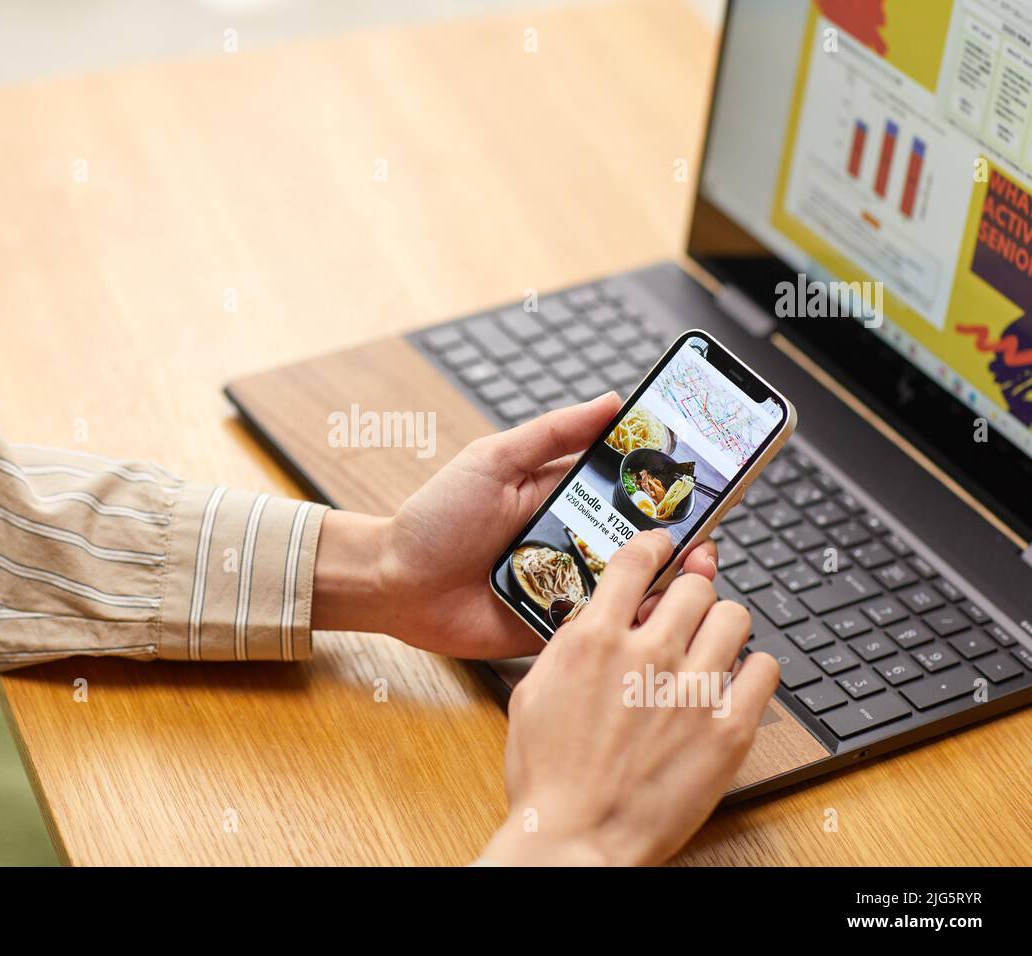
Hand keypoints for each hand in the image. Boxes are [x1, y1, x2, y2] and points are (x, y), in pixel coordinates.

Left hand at [311, 394, 717, 657]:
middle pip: (641, 540)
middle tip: (710, 531)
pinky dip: (625, 622)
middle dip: (679, 536)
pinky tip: (648, 613)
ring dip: (661, 580)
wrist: (395, 582)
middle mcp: (572, 541)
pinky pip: (600, 627)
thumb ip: (551, 434)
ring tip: (693, 571)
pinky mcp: (555, 628)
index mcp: (563, 497)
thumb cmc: (436, 517)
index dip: (668, 482)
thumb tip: (612, 401)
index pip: (628, 487)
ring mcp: (567, 587)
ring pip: (629, 586)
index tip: (711, 472)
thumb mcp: (492, 461)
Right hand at [479, 530, 779, 865]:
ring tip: (713, 646)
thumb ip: (570, 644)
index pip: (638, 560)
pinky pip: (765, 669)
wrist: (575, 838)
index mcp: (594, 640)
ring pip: (735, 617)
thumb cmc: (548, 776)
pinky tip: (735, 682)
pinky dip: (754, 669)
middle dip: (691, 593)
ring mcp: (691, 691)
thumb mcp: (535, 692)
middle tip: (687, 612)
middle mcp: (647, 654)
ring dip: (723, 626)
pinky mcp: (727, 730)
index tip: (665, 546)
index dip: (656, 544)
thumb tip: (601, 613)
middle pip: (695, 585)